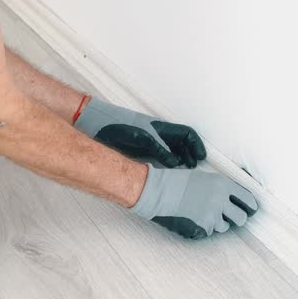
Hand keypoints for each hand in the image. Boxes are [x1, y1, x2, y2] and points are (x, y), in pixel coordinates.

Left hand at [74, 98, 205, 167]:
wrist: (97, 126)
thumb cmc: (117, 126)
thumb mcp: (142, 138)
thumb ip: (159, 150)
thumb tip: (175, 163)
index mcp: (161, 128)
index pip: (187, 134)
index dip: (196, 145)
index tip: (201, 157)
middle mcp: (158, 134)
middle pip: (182, 144)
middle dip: (190, 155)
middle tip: (194, 167)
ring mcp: (151, 143)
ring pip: (173, 151)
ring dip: (181, 160)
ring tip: (185, 171)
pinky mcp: (142, 151)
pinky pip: (161, 157)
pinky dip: (168, 164)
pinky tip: (169, 172)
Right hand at [131, 165, 257, 238]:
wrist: (160, 191)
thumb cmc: (179, 182)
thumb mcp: (204, 178)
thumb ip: (220, 188)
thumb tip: (233, 198)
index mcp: (223, 184)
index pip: (247, 198)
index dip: (251, 205)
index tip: (251, 209)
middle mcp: (221, 199)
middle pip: (241, 217)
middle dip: (238, 219)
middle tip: (232, 218)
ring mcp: (212, 214)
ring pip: (225, 227)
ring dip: (218, 223)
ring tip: (204, 214)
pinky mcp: (203, 226)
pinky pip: (209, 231)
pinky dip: (204, 227)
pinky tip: (194, 218)